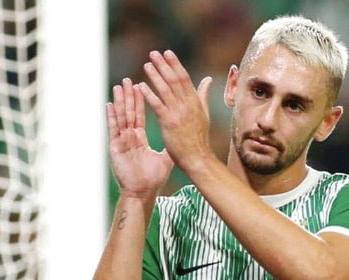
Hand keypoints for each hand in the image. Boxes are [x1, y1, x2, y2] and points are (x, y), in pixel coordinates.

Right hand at [107, 77, 173, 197]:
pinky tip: (109, 105)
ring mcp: (122, 141)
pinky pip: (114, 129)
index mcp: (140, 138)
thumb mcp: (164, 158)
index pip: (140, 115)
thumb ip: (170, 145)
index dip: (140, 101)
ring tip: (119, 86)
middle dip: (129, 96)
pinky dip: (111, 117)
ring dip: (120, 102)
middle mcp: (130, 137)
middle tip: (128, 80)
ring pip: (121, 117)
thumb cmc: (152, 178)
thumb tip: (178, 138)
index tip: (141, 85)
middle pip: (129, 112)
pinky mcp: (116, 147)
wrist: (143, 192)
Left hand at [137, 50, 212, 172]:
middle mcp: (187, 105)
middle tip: (154, 53)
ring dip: (155, 76)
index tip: (167, 53)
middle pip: (174, 80)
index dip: (175, 64)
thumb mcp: (204, 114)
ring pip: (165, 90)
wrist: (198, 158)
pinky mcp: (169, 123)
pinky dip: (149, 94)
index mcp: (195, 102)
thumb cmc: (199, 139)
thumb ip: (203, 95)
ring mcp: (178, 113)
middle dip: (164, 65)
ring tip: (146, 65)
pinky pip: (157, 105)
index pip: (184, 78)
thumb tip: (208, 79)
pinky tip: (141, 86)